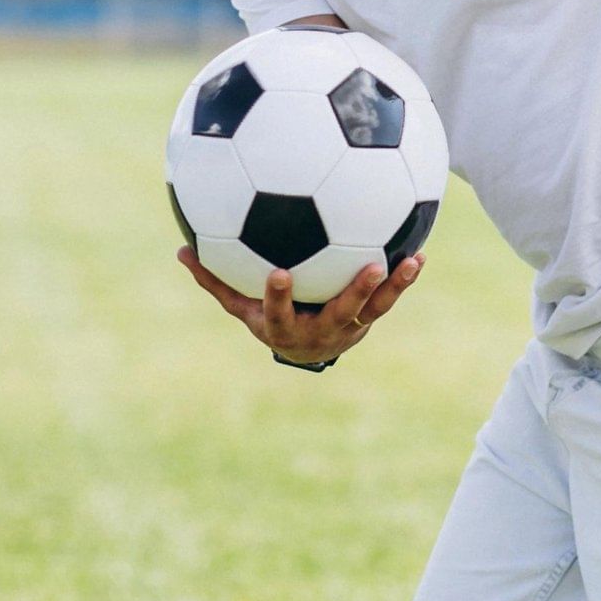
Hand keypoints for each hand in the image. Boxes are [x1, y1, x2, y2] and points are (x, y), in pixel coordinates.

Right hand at [177, 246, 423, 365]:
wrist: (304, 350)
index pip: (279, 313)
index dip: (280, 297)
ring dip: (392, 286)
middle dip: (354, 293)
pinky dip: (403, 279)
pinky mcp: (367, 318)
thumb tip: (180, 250)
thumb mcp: (240, 305)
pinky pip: (388, 299)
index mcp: (284, 326)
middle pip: (339, 313)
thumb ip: (215, 280)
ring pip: (373, 308)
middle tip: (370, 265)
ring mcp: (348, 325)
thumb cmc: (268, 317)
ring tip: (408, 261)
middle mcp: (320, 330)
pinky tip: (419, 254)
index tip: (280, 273)